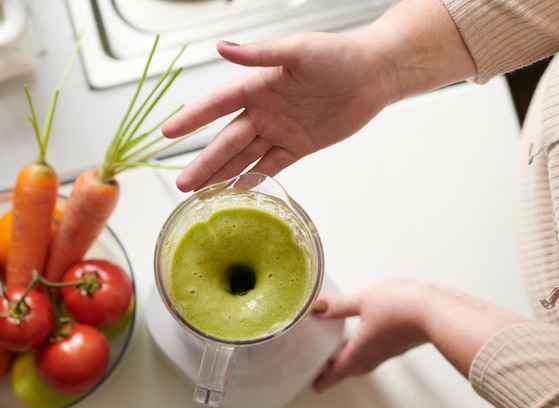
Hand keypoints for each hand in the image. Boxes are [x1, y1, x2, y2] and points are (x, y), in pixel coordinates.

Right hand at [162, 32, 392, 190]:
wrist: (374, 75)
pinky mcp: (300, 145)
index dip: (192, 119)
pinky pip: (272, 165)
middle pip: (227, 141)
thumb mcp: (298, 50)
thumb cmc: (339, 55)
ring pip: (246, 157)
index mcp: (258, 85)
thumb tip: (222, 47)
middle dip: (204, 163)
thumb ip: (261, 53)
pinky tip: (237, 189)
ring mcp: (281, 130)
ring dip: (223, 174)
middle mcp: (264, 110)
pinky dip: (254, 178)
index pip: (217, 105)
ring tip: (200, 192)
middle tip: (181, 185)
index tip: (167, 133)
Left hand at [312, 278, 429, 391]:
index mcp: (362, 347)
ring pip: (370, 360)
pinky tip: (375, 336)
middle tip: (329, 372)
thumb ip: (340, 305)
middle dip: (341, 371)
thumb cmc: (402, 308)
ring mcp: (392, 348)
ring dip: (357, 361)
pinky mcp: (404, 340)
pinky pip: (383, 351)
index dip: (327, 377)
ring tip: (349, 355)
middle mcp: (377, 352)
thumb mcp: (363, 300)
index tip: (318, 385)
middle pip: (355, 367)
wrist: (438, 311)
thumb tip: (319, 307)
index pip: (339, 368)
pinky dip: (372, 349)